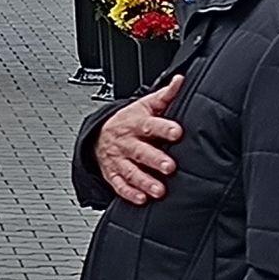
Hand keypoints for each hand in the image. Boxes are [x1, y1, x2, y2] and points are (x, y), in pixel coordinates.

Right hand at [93, 75, 184, 205]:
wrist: (99, 134)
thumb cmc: (130, 120)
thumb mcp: (145, 105)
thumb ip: (165, 95)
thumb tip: (180, 80)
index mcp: (136, 124)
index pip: (150, 125)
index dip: (164, 128)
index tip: (177, 132)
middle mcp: (127, 142)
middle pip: (140, 151)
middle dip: (155, 160)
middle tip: (170, 167)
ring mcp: (119, 160)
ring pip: (131, 171)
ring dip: (144, 181)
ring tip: (159, 190)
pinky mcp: (113, 174)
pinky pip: (119, 185)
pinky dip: (129, 193)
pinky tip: (141, 199)